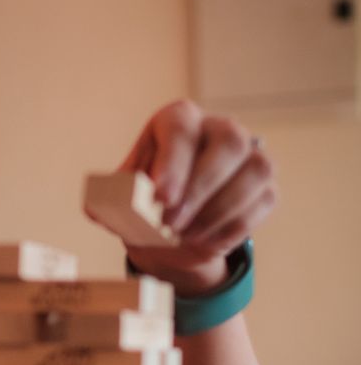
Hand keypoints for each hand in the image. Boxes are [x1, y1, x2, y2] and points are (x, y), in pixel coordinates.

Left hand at [114, 99, 275, 294]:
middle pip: (229, 142)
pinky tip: (206, 243)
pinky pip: (263, 200)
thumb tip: (100, 208)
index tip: (161, 196)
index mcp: (177, 121)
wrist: (169, 233)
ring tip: (186, 237)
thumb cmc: (142, 204)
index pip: (180, 127)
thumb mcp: (119, 199)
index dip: (173, 160)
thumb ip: (111, 199)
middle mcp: (218, 129)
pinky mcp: (265, 185)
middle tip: (170, 224)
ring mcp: (248, 155)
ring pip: (255, 170)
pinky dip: (234, 227)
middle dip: (200, 188)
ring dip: (219, 210)